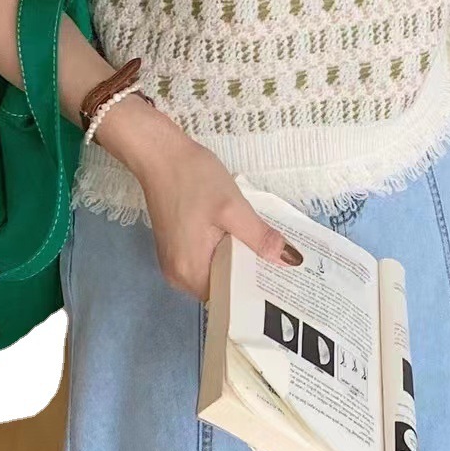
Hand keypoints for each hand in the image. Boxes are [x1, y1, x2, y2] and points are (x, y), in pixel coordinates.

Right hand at [95, 96, 301, 300]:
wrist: (160, 153)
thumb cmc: (194, 179)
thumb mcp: (233, 208)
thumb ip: (259, 237)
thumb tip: (289, 260)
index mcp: (189, 272)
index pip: (228, 297)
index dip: (255, 290)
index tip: (282, 283)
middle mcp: (177, 274)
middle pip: (221, 286)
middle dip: (249, 276)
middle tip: (283, 266)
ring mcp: (174, 260)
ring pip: (215, 271)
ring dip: (238, 261)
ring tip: (269, 253)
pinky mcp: (175, 246)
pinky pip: (205, 258)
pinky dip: (224, 252)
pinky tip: (244, 240)